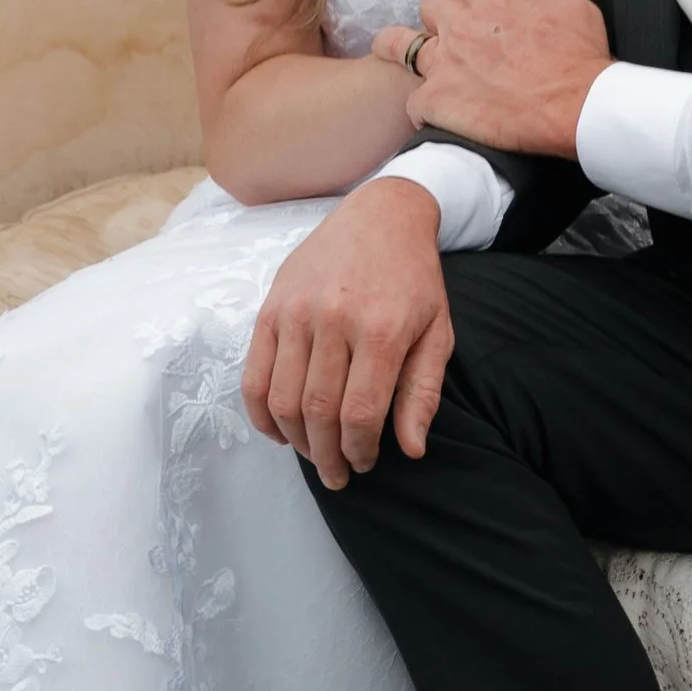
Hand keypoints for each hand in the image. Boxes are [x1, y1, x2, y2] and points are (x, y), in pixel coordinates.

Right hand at [241, 183, 452, 489]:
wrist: (380, 214)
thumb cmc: (413, 279)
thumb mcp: (437, 331)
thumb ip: (422, 392)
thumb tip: (411, 449)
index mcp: (380, 329)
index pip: (359, 412)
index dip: (359, 450)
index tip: (365, 464)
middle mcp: (333, 319)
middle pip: (318, 411)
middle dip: (327, 456)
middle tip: (337, 475)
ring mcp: (296, 311)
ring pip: (282, 399)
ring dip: (295, 440)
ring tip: (313, 453)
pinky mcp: (270, 307)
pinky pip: (254, 375)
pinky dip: (261, 413)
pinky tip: (279, 431)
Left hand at [374, 0, 610, 157]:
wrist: (576, 105)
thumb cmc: (580, 59)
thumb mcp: (572, 6)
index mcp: (492, 5)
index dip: (480, 12)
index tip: (488, 27)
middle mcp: (461, 28)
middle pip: (431, 8)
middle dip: (438, 19)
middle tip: (448, 37)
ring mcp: (445, 65)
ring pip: (400, 45)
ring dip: (396, 46)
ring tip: (387, 48)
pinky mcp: (437, 102)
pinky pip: (414, 103)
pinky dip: (423, 110)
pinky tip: (432, 117)